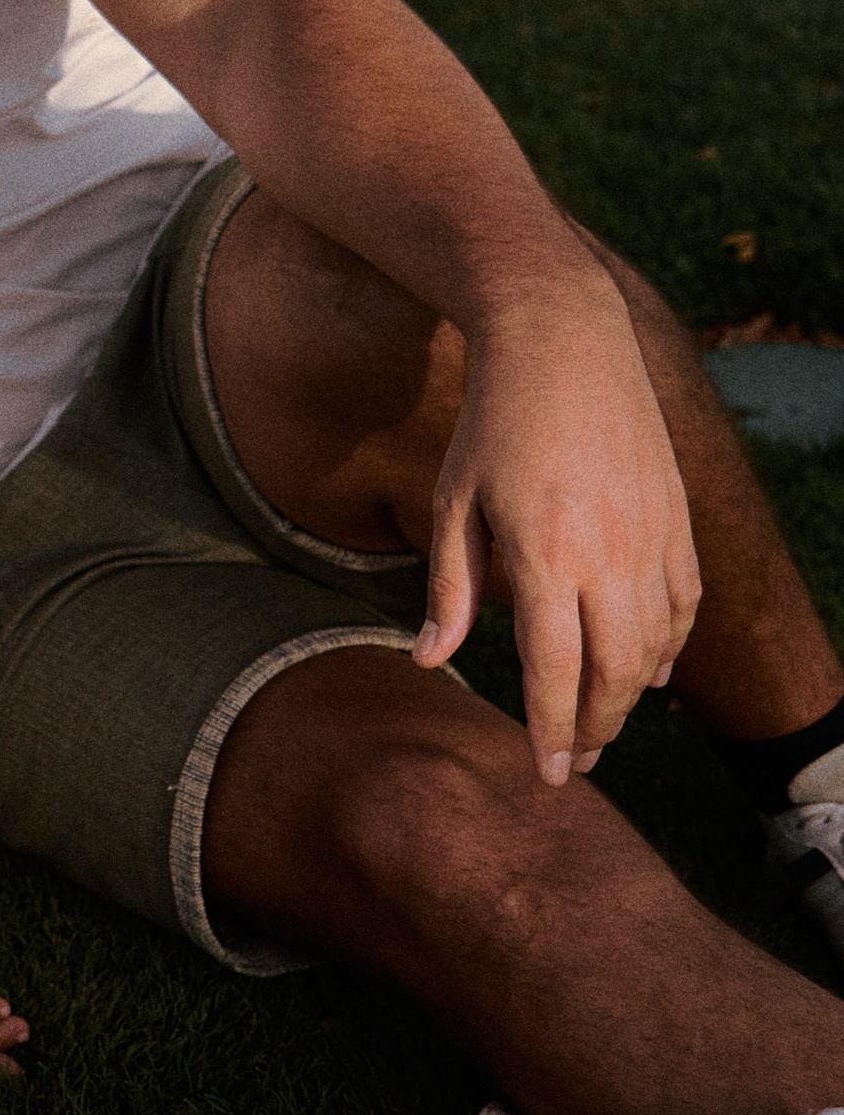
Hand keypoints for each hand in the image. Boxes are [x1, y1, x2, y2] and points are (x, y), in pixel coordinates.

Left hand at [412, 284, 700, 784]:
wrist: (566, 341)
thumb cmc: (493, 424)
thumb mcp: (452, 502)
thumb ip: (448, 587)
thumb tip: (430, 659)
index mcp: (547, 555)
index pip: (555, 670)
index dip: (553, 729)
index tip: (550, 772)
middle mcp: (611, 553)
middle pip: (616, 671)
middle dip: (599, 727)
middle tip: (578, 763)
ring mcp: (654, 535)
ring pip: (658, 644)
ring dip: (634, 696)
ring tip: (605, 725)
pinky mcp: (678, 517)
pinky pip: (685, 602)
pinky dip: (671, 646)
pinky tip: (650, 672)